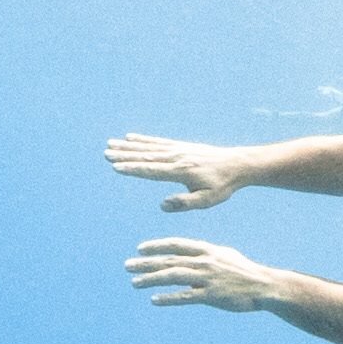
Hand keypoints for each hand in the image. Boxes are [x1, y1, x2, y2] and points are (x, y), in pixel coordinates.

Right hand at [107, 133, 251, 213]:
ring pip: (148, 147)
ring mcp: (178, 150)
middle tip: (105, 153)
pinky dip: (143, 140)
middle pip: (145, 156)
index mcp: (180, 171)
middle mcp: (176, 157)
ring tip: (111, 144)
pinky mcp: (181, 146)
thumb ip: (184, 204)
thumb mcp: (207, 201)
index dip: (132, 169)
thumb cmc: (222, 186)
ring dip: (128, 146)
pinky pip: (158, 142)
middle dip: (124, 155)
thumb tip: (162, 205)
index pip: (151, 170)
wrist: (237, 165)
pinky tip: (130, 137)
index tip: (116, 167)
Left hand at [126, 236, 283, 310]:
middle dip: (146, 263)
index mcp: (207, 250)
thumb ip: (205, 255)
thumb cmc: (244, 272)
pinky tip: (154, 300)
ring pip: (173, 277)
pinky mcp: (212, 296)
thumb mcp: (224, 256)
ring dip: (151, 279)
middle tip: (127, 265)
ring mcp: (208, 279)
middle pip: (169, 260)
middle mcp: (205, 262)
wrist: (265, 286)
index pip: (176, 244)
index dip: (157, 246)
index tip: (140, 249)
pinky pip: (185, 297)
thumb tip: (187, 257)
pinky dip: (168, 298)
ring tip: (134, 283)